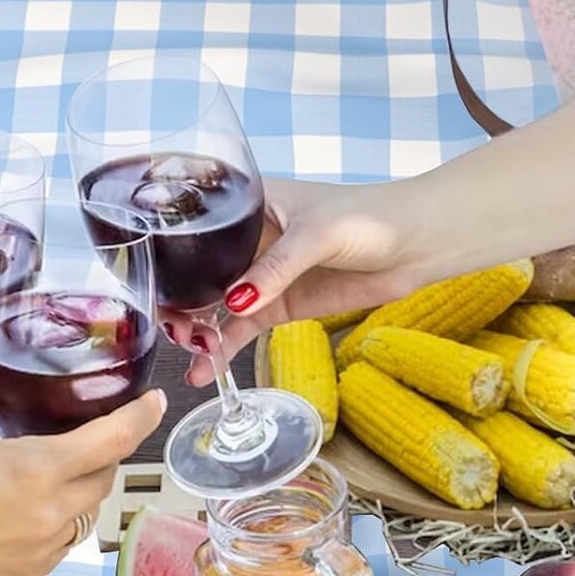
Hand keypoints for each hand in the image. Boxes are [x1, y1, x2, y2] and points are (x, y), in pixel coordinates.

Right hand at [0, 381, 166, 575]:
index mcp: (36, 468)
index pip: (113, 439)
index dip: (141, 417)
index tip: (155, 403)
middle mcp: (49, 513)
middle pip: (104, 478)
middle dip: (104, 455)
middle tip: (86, 436)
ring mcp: (41, 550)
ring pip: (84, 515)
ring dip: (79, 492)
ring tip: (50, 475)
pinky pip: (60, 545)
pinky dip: (55, 525)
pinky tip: (25, 513)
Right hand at [175, 177, 443, 387]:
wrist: (419, 244)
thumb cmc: (370, 217)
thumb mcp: (318, 235)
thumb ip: (276, 269)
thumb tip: (235, 305)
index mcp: (247, 205)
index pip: (194, 229)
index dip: (169, 257)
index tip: (154, 286)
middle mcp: (245, 240)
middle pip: (196, 273)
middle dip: (177, 302)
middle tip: (174, 330)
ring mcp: (261, 276)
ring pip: (214, 306)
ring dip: (197, 331)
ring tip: (188, 353)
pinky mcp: (279, 306)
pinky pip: (241, 329)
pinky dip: (223, 350)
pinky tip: (205, 370)